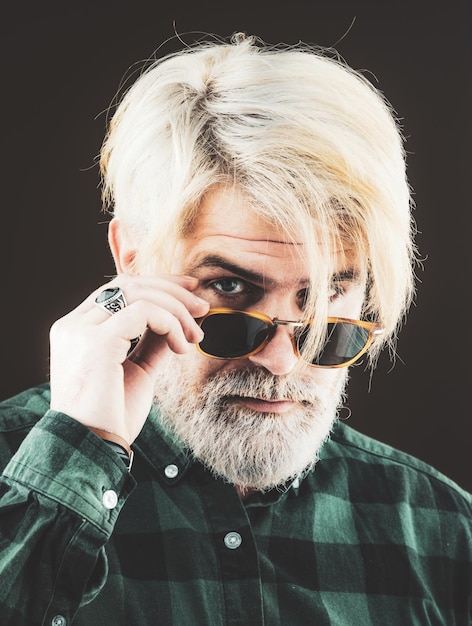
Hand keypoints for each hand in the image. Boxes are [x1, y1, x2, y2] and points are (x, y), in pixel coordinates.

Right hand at [49, 274, 208, 444]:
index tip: (190, 294)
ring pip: (138, 293)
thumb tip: (178, 322)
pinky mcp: (95, 341)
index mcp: (78, 330)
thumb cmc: (111, 416)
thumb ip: (152, 342)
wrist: (92, 449)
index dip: (158, 285)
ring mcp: (81, 331)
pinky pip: (144, 312)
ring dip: (176, 310)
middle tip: (202, 309)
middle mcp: (74, 325)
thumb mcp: (138, 370)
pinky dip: (170, 323)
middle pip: (129, 284)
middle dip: (172, 290)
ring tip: (195, 336)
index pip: (119, 290)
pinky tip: (182, 348)